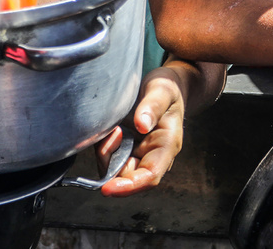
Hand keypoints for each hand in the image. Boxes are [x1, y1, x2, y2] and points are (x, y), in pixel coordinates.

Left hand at [94, 66, 185, 196]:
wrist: (165, 85)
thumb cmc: (167, 88)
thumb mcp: (163, 90)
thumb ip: (153, 106)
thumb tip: (142, 125)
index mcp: (166, 146)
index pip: (149, 176)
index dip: (129, 185)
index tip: (107, 188)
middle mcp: (152, 155)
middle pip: (127, 176)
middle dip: (112, 161)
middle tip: (114, 131)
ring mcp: (138, 153)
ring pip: (115, 169)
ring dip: (107, 153)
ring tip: (114, 127)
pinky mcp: (126, 148)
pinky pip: (110, 158)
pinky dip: (104, 147)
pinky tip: (111, 129)